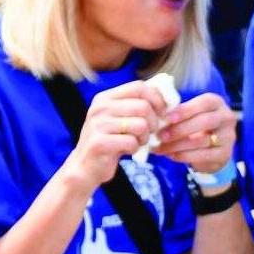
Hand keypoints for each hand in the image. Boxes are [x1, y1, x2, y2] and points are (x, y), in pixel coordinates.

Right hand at [56, 78, 164, 192]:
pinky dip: (134, 149)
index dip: (156, 99)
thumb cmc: (109, 141)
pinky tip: (126, 151)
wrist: (85, 166)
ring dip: (144, 137)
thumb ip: (136, 105)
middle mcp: (99, 108)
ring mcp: (98, 125)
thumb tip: (167, 97)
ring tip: (136, 142)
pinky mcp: (99, 143)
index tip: (161, 112)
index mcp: (105, 98)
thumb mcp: (119, 118)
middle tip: (148, 133)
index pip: (138, 87)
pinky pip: (132, 142)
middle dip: (153, 122)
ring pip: (141, 125)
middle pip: (143, 106)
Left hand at [152, 94, 236, 175]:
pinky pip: (202, 155)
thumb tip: (159, 119)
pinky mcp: (224, 154)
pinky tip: (171, 155)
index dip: (185, 110)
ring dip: (177, 145)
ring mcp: (228, 137)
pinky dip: (184, 156)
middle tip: (161, 136)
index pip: (204, 103)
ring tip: (161, 148)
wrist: (211, 150)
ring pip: (202, 141)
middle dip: (180, 129)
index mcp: (216, 103)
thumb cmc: (196, 126)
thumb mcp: (190, 115)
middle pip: (205, 121)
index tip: (167, 118)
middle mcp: (226, 118)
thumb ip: (178, 114)